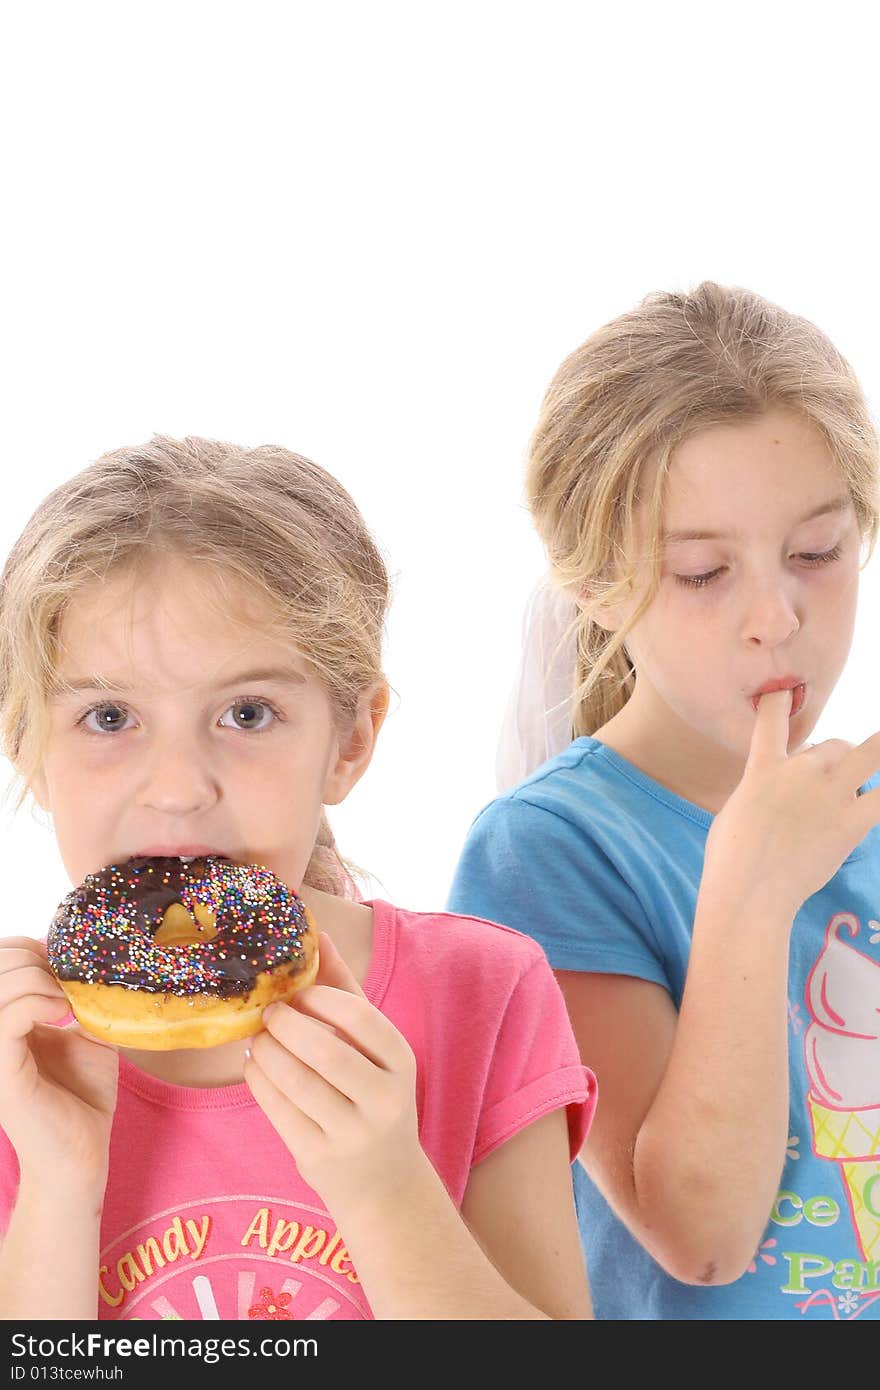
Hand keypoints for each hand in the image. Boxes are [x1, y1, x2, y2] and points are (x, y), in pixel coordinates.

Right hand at [0, 937, 117, 1197]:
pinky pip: (6, 1020)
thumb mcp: (84, 1031)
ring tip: (68, 999)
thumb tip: (84, 959)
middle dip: (33, 958)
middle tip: (67, 980)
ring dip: (38, 978)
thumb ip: (76, 996)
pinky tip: (64, 1012)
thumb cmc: (82, 1095)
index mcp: (2, 1021)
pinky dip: (38, 1001)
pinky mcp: (2, 1074)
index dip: (26, 947)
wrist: (83, 1154)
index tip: (64, 962)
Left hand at [244, 932, 422, 1217]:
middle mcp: (383, 1099)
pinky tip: (254, 1067)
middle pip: (325, 1051)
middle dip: (286, 1025)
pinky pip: (278, 1111)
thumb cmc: (374, 1097)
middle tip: (266, 1012)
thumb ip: (347, 992)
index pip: (361, 1019)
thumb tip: (318, 935)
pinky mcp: (319, 1157)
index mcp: (401, 1063)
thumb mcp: (375, 1050)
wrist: (386, 1185)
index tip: (297, 992)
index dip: (322, 999)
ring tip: (257, 1038)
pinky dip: (259, 1083)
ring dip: (266, 1053)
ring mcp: (351, 1133)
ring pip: (296, 1082)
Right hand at [703, 689, 879, 916]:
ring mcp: (829, 795)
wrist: (749, 889)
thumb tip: (780, 796)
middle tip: (834, 779)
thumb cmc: (731, 858)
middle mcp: (800, 772)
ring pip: (867, 757)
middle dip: (838, 757)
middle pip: (835, 746)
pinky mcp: (851, 822)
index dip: (780, 699)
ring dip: (875, 753)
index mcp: (764, 768)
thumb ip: (762, 792)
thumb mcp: (736, 810)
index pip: (772, 719)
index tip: (785, 689)